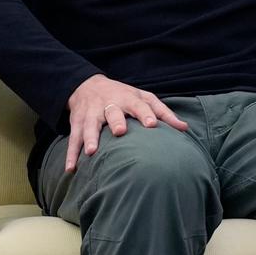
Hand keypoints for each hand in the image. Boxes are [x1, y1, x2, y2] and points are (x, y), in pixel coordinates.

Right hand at [65, 73, 186, 171]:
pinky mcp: (77, 124)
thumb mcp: (144, 98)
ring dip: (89, 138)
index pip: (139, 105)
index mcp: (128, 98)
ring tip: (91, 152)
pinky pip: (73, 139)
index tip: (152, 125)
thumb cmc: (123, 96)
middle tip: (120, 132)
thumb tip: (184, 128)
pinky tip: (71, 169)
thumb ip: (163, 112)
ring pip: (89, 125)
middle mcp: (109, 105)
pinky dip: (71, 154)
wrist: (87, 86)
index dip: (145, 114)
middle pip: (112, 112)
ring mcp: (91, 114)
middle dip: (116, 121)